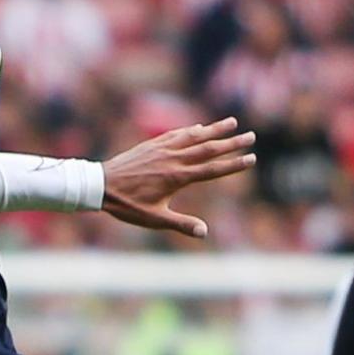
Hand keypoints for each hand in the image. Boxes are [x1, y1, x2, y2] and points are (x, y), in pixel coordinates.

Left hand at [99, 117, 257, 238]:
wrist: (101, 185)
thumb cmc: (127, 205)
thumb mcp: (154, 219)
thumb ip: (181, 224)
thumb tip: (204, 232)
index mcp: (177, 178)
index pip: (212, 170)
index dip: (233, 165)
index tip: (252, 159)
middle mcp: (173, 159)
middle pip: (209, 148)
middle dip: (232, 142)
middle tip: (252, 136)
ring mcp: (163, 149)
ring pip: (194, 136)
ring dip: (214, 129)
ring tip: (232, 122)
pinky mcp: (152, 144)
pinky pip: (176, 133)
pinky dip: (190, 130)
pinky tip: (198, 127)